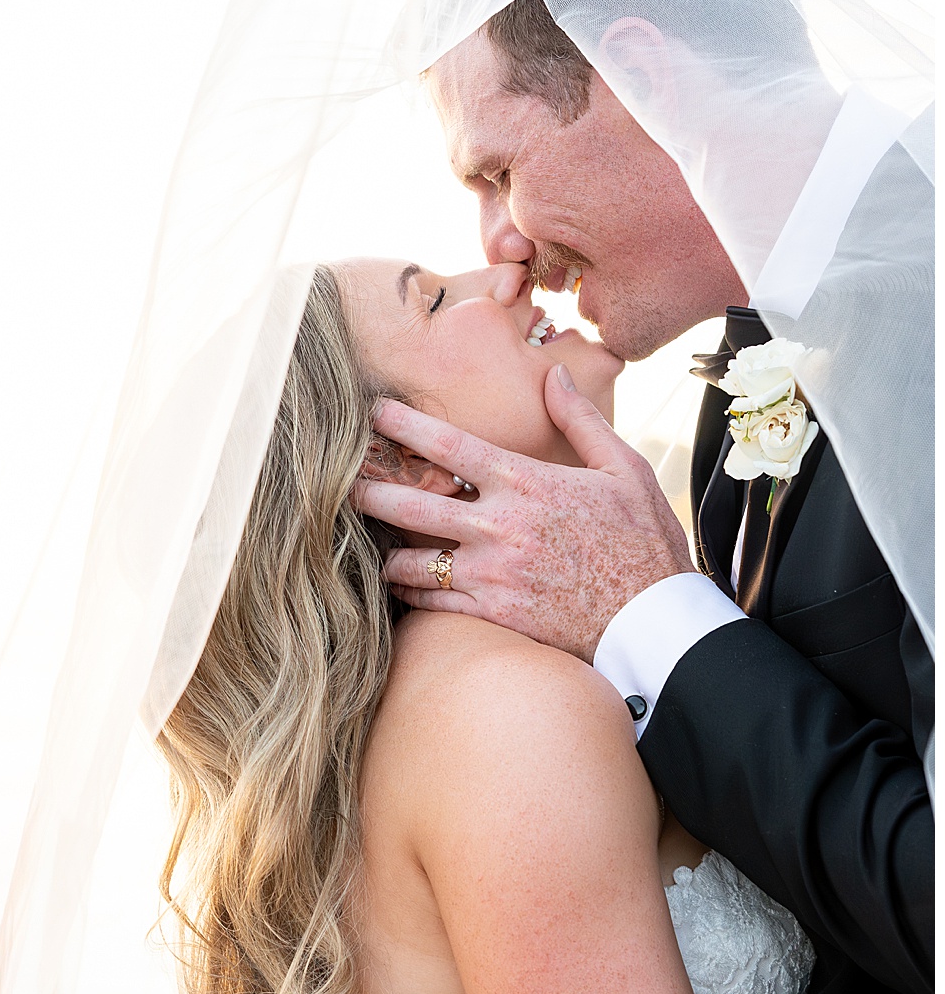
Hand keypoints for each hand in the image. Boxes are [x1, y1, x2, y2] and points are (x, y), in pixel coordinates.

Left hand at [352, 365, 693, 662]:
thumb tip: (553, 375)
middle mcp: (499, 527)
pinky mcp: (494, 614)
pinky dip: (411, 593)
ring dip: (386, 551)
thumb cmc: (644, 540)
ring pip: (413, 561)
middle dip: (370, 493)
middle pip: (412, 506)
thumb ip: (580, 420)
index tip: (373, 413)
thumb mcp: (623, 467)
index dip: (404, 426)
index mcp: (526, 484)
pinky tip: (400, 585)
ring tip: (368, 543)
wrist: (654, 619)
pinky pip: (433, 602)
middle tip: (339, 485)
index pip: (448, 446)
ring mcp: (492, 574)